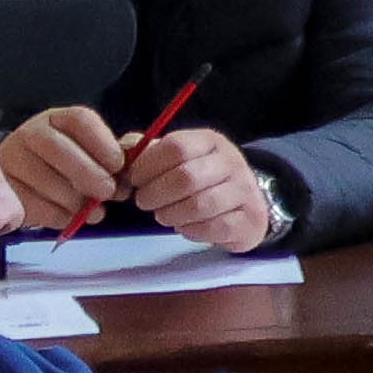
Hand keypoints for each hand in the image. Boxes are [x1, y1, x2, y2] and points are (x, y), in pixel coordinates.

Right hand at [0, 105, 129, 227]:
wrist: (28, 188)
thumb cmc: (70, 169)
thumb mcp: (92, 156)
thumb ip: (112, 158)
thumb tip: (130, 169)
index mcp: (58, 120)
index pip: (80, 120)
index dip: (103, 143)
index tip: (118, 166)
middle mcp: (31, 134)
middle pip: (58, 148)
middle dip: (89, 174)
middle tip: (107, 192)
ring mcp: (12, 160)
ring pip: (44, 180)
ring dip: (76, 201)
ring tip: (95, 211)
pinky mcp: (4, 190)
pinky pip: (34, 205)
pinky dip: (60, 216)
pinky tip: (71, 217)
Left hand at [121, 126, 277, 250]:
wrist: (246, 201)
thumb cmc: (200, 178)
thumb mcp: (176, 157)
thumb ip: (146, 152)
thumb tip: (121, 154)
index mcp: (210, 142)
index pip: (177, 147)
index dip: (148, 165)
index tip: (134, 180)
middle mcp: (232, 162)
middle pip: (187, 177)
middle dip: (155, 194)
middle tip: (144, 202)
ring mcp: (245, 191)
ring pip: (200, 205)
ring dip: (171, 214)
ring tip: (163, 215)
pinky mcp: (251, 219)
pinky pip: (215, 227)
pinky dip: (192, 230)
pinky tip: (185, 226)